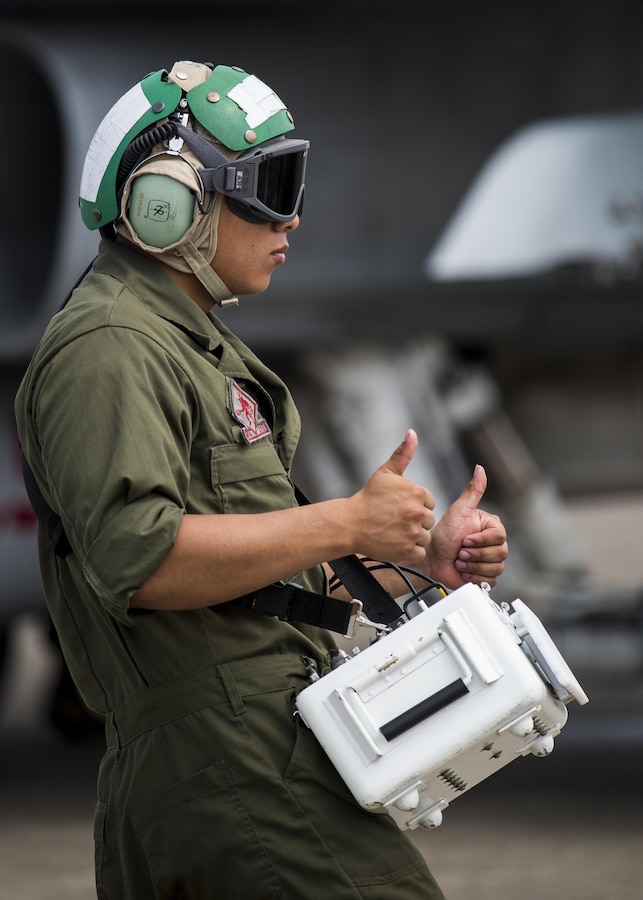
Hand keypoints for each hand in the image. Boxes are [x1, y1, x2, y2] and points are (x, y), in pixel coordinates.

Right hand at [349, 429, 434, 563]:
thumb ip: (403, 454)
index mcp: (417, 492)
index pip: (429, 503)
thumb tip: (412, 432)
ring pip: (425, 537)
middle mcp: (417, 512)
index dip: (415, 505)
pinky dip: (409, 551)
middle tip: (394, 520)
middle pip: (428, 520)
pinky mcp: (407, 550)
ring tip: (393, 531)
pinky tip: (394, 542)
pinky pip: (419, 552)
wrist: (349, 523)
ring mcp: (412, 532)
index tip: (398, 508)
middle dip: (414, 521)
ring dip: (412, 536)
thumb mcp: (385, 473)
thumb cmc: (368, 498)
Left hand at [425, 464, 507, 588]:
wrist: (431, 559)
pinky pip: (491, 581)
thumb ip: (472, 491)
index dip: (481, 541)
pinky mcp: (486, 577)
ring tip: (459, 560)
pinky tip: (463, 571)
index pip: (499, 536)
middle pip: (500, 553)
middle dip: (475, 554)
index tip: (465, 540)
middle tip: (460, 552)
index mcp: (491, 527)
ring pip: (496, 567)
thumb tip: (480, 468)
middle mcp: (494, 544)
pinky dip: (475, 577)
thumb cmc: (443, 534)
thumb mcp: (458, 511)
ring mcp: (491, 561)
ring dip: (473, 566)